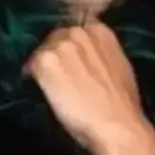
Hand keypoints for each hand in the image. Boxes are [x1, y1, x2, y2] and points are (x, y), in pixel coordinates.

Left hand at [26, 22, 153, 154]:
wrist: (116, 123)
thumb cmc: (122, 103)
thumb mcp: (118, 66)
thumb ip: (100, 54)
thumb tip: (87, 58)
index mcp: (100, 31)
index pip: (75, 30)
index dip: (69, 46)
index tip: (68, 59)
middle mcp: (79, 32)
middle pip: (56, 38)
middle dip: (56, 54)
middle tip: (57, 73)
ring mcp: (61, 45)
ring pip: (43, 51)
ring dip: (44, 65)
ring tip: (48, 83)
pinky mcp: (45, 62)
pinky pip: (32, 65)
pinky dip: (32, 75)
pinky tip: (38, 87)